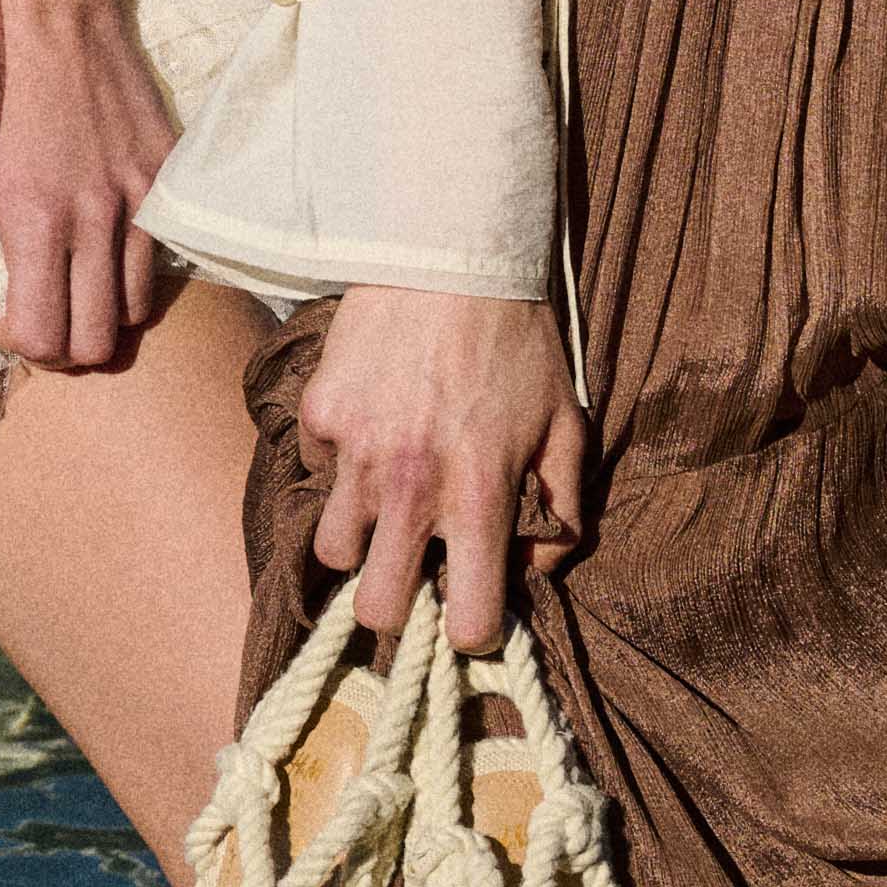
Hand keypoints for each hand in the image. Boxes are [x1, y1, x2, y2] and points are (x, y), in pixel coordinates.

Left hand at [0, 0, 175, 373]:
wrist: (54, 14)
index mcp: (35, 218)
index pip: (46, 336)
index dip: (23, 346)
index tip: (7, 322)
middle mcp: (96, 215)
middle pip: (100, 341)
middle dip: (67, 348)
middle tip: (43, 320)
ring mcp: (141, 194)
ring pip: (138, 308)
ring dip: (105, 312)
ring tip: (75, 288)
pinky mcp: (169, 173)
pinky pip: (162, 256)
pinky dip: (135, 271)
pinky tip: (104, 248)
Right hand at [292, 283, 586, 653]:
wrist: (449, 254)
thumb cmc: (518, 343)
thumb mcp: (567, 423)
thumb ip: (562, 506)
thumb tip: (540, 565)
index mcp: (480, 496)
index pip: (468, 619)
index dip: (472, 633)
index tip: (470, 617)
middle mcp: (412, 487)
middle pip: (375, 609)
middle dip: (394, 610)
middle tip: (411, 579)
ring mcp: (357, 452)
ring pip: (333, 549)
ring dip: (360, 541)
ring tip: (384, 511)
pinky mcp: (321, 414)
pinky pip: (319, 469)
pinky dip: (340, 465)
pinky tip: (369, 433)